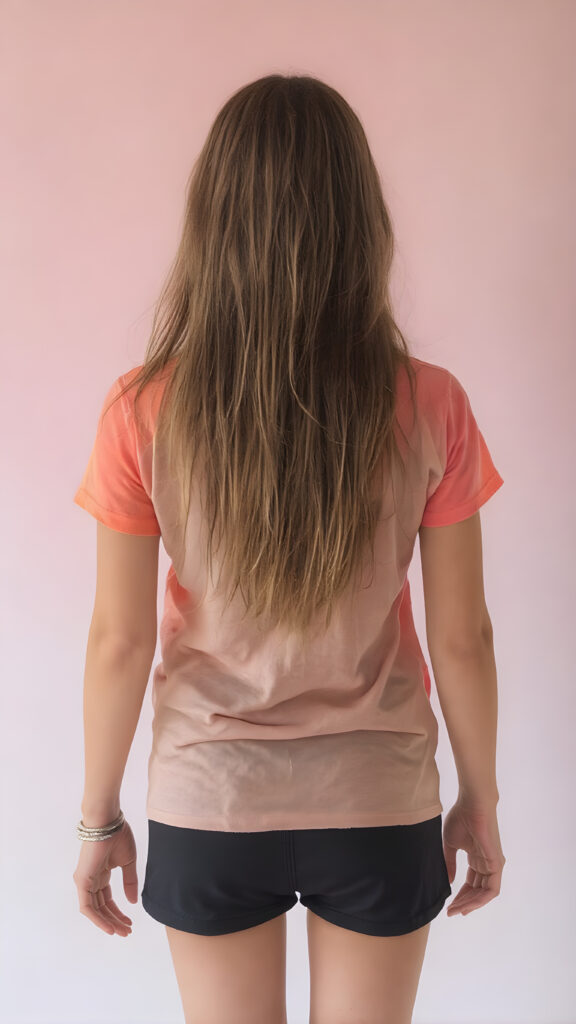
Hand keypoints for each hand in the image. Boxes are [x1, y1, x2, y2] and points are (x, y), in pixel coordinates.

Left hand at [73, 818, 137, 935]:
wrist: (108, 822)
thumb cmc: (118, 835)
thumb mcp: (128, 862)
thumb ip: (130, 882)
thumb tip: (133, 902)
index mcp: (101, 874)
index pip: (107, 899)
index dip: (118, 912)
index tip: (130, 922)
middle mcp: (91, 880)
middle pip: (102, 907)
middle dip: (115, 920)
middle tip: (128, 931)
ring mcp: (85, 881)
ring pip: (95, 910)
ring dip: (108, 922)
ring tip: (122, 932)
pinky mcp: (82, 881)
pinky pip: (87, 906)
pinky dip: (97, 919)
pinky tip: (109, 927)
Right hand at [443, 798, 505, 916]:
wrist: (472, 804)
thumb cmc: (462, 818)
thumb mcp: (451, 844)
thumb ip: (450, 863)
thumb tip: (448, 881)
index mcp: (477, 858)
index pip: (471, 883)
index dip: (461, 895)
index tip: (448, 905)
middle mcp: (487, 864)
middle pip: (477, 891)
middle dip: (463, 902)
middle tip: (450, 911)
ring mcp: (493, 865)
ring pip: (484, 894)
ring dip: (470, 904)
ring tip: (455, 910)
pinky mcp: (496, 864)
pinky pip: (491, 889)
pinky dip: (480, 900)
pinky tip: (467, 905)